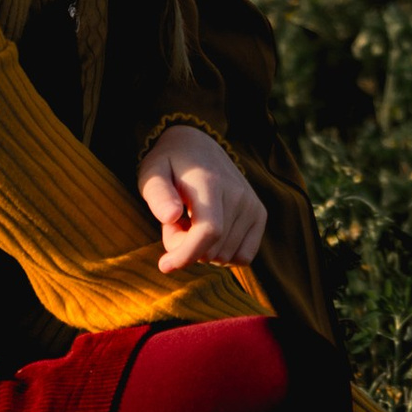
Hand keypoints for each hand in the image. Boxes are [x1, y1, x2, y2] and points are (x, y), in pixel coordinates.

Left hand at [137, 124, 266, 273]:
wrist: (197, 145)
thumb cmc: (168, 165)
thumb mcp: (151, 173)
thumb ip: (157, 195)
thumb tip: (170, 217)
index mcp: (210, 182)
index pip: (209, 230)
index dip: (186, 254)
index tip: (164, 265)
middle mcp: (237, 193)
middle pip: (213, 249)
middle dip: (186, 248)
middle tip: (175, 223)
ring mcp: (252, 204)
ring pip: (226, 256)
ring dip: (203, 250)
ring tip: (191, 222)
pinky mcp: (259, 214)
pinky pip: (244, 257)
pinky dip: (223, 254)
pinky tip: (210, 233)